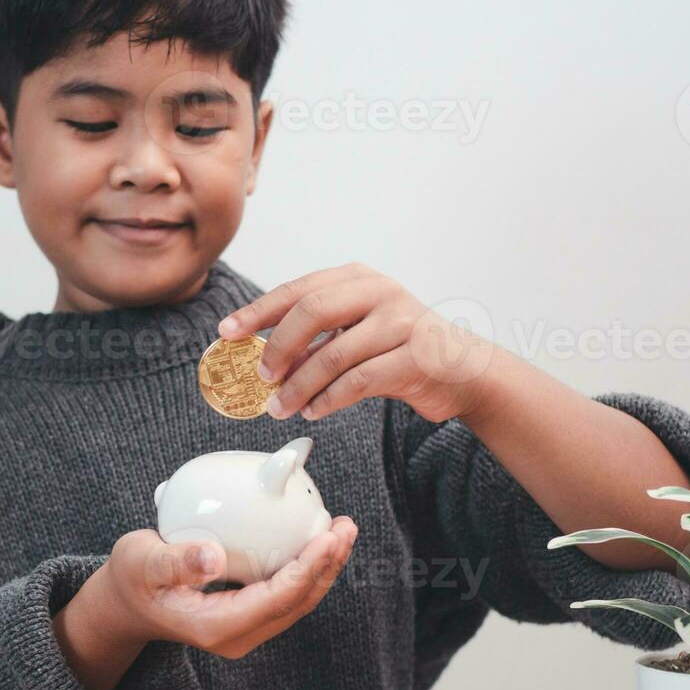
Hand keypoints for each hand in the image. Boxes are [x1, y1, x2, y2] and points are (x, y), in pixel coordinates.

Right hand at [101, 517, 358, 659]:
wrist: (127, 602)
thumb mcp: (141, 562)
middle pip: (297, 602)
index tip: (328, 536)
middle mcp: (237, 634)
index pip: (277, 598)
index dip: (308, 568)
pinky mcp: (248, 615)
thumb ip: (175, 560)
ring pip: (297, 600)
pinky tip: (314, 538)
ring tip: (341, 529)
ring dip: (323, 566)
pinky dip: (306, 566)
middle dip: (327, 565)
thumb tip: (213, 556)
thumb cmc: (132, 579)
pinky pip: (286, 593)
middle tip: (345, 526)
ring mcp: (245, 628)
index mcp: (217, 626)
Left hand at [217, 261, 495, 422]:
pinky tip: (314, 410)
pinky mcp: (415, 357)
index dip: (258, 311)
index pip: (298, 289)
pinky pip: (358, 380)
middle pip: (312, 311)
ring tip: (280, 407)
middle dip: (278, 347)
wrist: (462, 370)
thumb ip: (317, 338)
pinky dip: (328, 399)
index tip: (227, 332)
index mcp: (358, 278)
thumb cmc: (399, 351)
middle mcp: (380, 291)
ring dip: (299, 386)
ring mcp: (401, 322)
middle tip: (261, 377)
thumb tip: (262, 358)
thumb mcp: (356, 331)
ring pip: (334, 354)